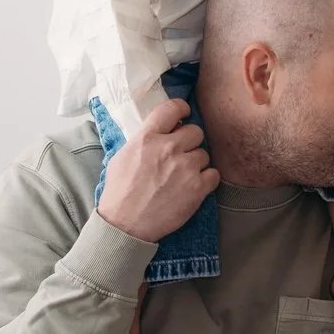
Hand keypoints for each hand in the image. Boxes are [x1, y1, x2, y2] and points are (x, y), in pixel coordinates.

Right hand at [97, 99, 219, 243]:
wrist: (125, 225)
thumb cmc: (119, 192)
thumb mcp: (122, 156)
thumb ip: (142, 140)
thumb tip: (157, 132)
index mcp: (147, 138)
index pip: (172, 108)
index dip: (181, 109)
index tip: (183, 114)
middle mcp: (168, 148)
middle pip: (195, 131)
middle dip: (190, 141)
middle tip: (181, 154)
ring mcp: (185, 168)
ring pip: (204, 154)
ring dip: (197, 163)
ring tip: (183, 176)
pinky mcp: (197, 188)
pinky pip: (214, 174)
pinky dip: (207, 180)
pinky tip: (194, 186)